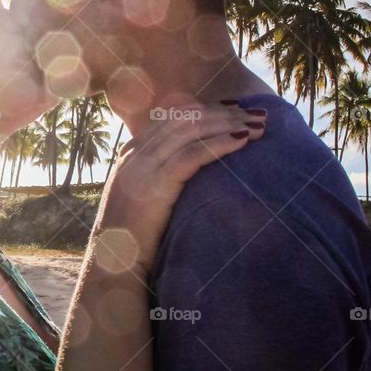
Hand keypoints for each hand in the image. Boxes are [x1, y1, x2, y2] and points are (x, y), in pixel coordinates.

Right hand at [92, 102, 266, 276]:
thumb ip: (156, 180)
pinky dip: (220, 143)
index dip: (205, 110)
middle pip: (183, 118)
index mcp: (130, 155)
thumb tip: (186, 176)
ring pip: (189, 130)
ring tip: (257, 124)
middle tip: (254, 112)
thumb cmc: (131, 237)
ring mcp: (143, 166)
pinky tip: (242, 141)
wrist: (112, 260)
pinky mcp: (155, 183)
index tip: (234, 110)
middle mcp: (135, 154)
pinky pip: (192, 155)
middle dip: (222, 112)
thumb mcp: (140, 199)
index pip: (170, 118)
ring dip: (228, 123)